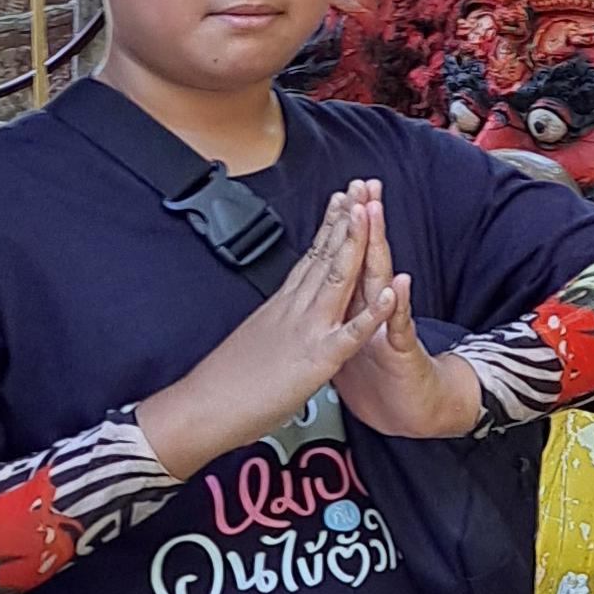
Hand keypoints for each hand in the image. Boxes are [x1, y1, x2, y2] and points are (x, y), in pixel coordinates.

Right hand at [138, 186, 410, 479]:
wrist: (200, 408)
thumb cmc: (224, 384)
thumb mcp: (253, 341)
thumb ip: (273, 324)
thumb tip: (277, 319)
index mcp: (281, 306)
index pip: (310, 256)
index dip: (329, 226)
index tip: (342, 199)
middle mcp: (294, 309)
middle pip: (325, 255)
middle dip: (347, 218)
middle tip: (361, 185)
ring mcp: (307, 330)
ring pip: (337, 278)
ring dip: (357, 243)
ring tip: (370, 210)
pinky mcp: (317, 359)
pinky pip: (352, 333)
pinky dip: (374, 312)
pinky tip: (392, 292)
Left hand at [330, 186, 484, 441]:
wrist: (416, 414)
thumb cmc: (382, 383)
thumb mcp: (349, 347)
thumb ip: (341, 319)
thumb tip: (324, 300)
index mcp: (358, 310)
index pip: (348, 261)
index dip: (342, 229)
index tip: (340, 194)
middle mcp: (378, 313)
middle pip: (368, 260)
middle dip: (366, 222)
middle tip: (364, 186)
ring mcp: (391, 331)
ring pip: (383, 284)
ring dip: (380, 248)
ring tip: (376, 214)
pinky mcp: (401, 356)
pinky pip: (397, 330)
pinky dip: (396, 309)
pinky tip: (398, 287)